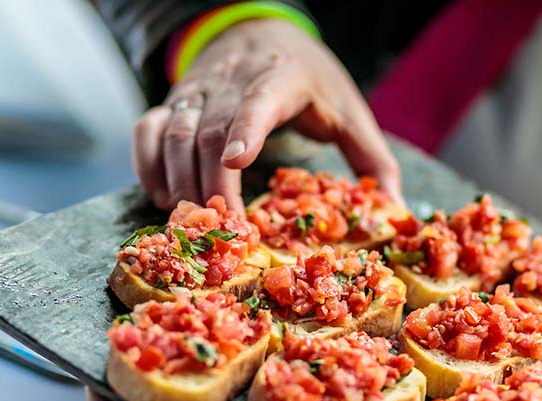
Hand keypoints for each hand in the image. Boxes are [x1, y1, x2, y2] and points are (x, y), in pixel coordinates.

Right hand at [133, 18, 401, 211]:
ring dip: (179, 183)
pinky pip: (146, 133)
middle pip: (211, 133)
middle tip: (222, 229)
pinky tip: (164, 197)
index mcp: (282, 77)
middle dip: (213, 186)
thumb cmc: (310, 81)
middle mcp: (231, 81)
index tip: (239, 164)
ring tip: (192, 221)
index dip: (247, 129)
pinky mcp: (173, 102)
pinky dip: (147, 167)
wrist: (259, 30)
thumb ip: (373, 159)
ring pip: (174, 136)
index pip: (260, 99)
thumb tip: (395, 211)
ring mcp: (196, 91)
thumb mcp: (349, 112)